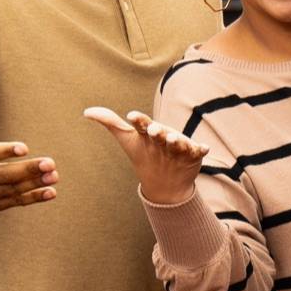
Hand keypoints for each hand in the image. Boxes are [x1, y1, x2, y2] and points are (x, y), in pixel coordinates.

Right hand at [0, 81, 54, 210]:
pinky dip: (33, 198)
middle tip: (51, 162)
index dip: (5, 151)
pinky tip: (51, 191)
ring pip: (12, 189)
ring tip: (55, 175)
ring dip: (35, 183)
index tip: (24, 147)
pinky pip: (15, 202)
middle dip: (28, 169)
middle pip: (4, 174)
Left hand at [84, 107, 209, 204]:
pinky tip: (204, 148)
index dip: (138, 120)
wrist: (165, 179)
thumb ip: (110, 122)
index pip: (141, 123)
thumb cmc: (145, 153)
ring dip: (178, 140)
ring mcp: (180, 146)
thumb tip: (86, 111)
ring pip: (179, 142)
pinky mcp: (194, 155)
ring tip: (174, 139)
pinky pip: (198, 151)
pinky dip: (202, 149)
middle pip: (161, 133)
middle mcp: (165, 136)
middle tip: (153, 129)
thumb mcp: (127, 139)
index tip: (131, 116)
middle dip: (158, 131)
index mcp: (149, 131)